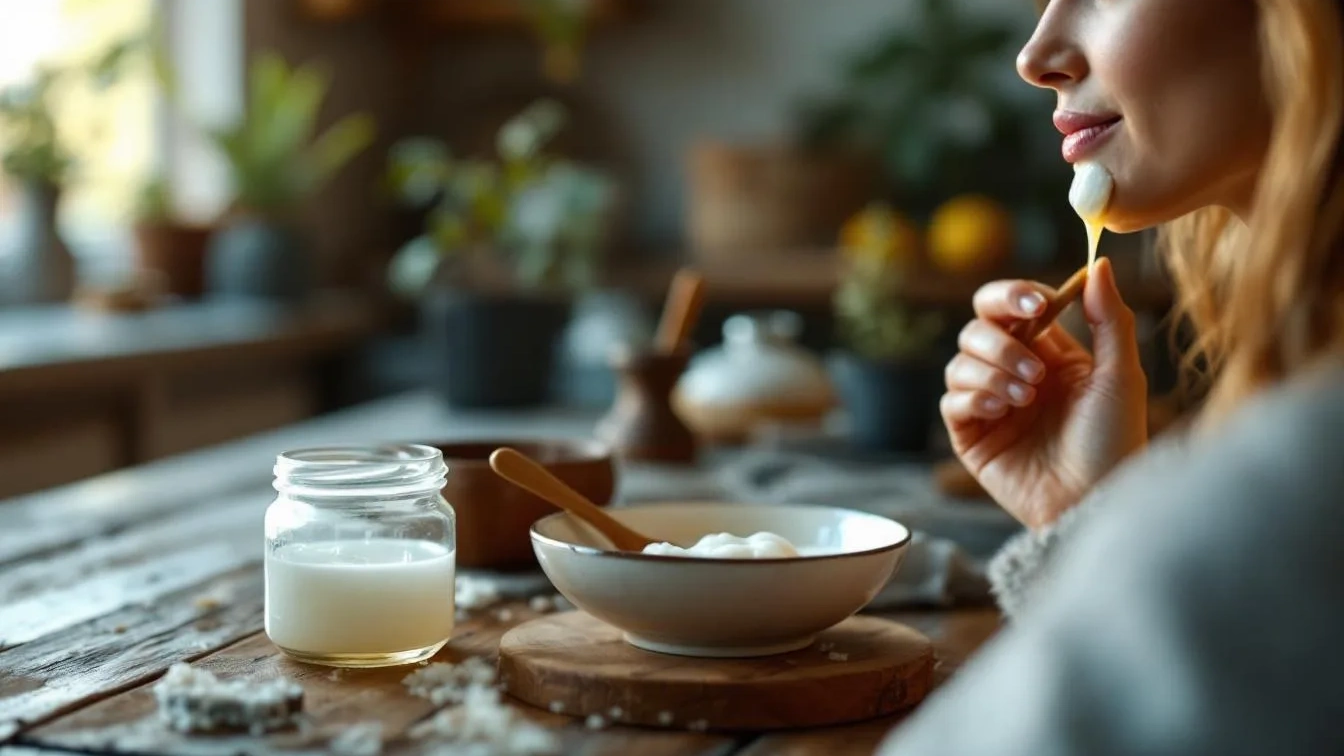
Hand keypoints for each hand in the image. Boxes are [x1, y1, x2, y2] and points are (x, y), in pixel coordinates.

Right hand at [941, 258, 1148, 529]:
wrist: (1094, 500)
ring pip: (960, 361)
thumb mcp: (1121, 375)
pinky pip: (951, 401)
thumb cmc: (1115, 442)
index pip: (1013, 307)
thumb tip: (1098, 263)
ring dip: (992, 370)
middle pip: (977, 327)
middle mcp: (1015, 374)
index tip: (1038, 305)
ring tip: (1026, 396)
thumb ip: (1109, 317)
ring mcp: (990, 405)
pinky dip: (973, 396)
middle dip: (1001, 339)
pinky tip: (1002, 409)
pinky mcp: (971, 436)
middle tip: (1034, 367)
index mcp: (1050, 354)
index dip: (1016, 297)